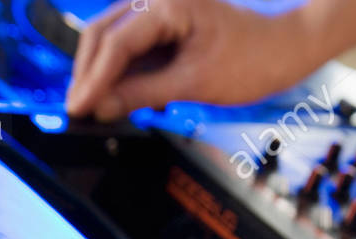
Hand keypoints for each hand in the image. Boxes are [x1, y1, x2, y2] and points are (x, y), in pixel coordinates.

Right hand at [66, 0, 314, 121]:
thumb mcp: (193, 84)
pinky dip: (122, 75)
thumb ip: (142, 93)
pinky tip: (119, 99)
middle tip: (76, 111)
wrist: (279, 52)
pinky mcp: (162, 26)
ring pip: (112, 42)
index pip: (115, 43)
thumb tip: (102, 106)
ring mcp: (157, 11)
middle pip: (102, 35)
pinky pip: (130, 50)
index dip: (92, 79)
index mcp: (166, 3)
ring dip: (102, 76)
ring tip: (94, 109)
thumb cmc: (248, 61)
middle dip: (88, 74)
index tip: (75, 108)